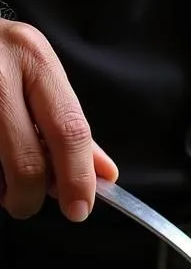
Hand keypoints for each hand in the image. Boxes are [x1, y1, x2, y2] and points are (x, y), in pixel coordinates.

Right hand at [0, 19, 116, 221]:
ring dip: (4, 188)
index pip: (69, 131)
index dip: (77, 179)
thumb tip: (104, 175)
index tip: (78, 209)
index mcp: (35, 59)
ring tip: (5, 187)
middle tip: (28, 205)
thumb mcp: (38, 76)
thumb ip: (69, 126)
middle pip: (28, 158)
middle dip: (32, 195)